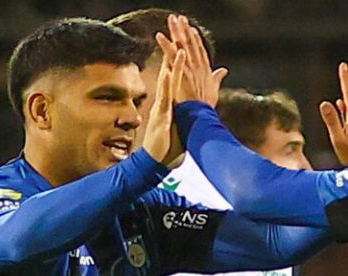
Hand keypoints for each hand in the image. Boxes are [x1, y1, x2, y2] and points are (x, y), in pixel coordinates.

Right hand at [140, 48, 186, 165]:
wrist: (156, 163)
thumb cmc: (168, 147)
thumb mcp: (180, 127)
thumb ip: (184, 115)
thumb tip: (191, 109)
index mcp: (170, 104)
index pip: (174, 79)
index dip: (177, 62)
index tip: (182, 45)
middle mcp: (165, 102)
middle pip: (169, 75)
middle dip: (173, 57)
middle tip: (177, 39)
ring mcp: (162, 108)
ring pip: (168, 83)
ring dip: (172, 67)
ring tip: (178, 50)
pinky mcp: (162, 117)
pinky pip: (164, 98)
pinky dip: (167, 85)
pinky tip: (168, 73)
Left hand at [156, 15, 228, 106]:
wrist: (201, 118)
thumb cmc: (206, 108)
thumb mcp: (213, 90)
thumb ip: (217, 78)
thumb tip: (224, 70)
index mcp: (204, 71)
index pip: (200, 51)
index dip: (195, 39)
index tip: (191, 28)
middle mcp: (198, 67)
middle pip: (191, 44)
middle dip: (185, 30)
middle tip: (179, 17)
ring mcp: (190, 69)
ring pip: (182, 46)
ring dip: (177, 31)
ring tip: (171, 19)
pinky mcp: (182, 73)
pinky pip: (171, 57)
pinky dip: (166, 45)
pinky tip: (159, 36)